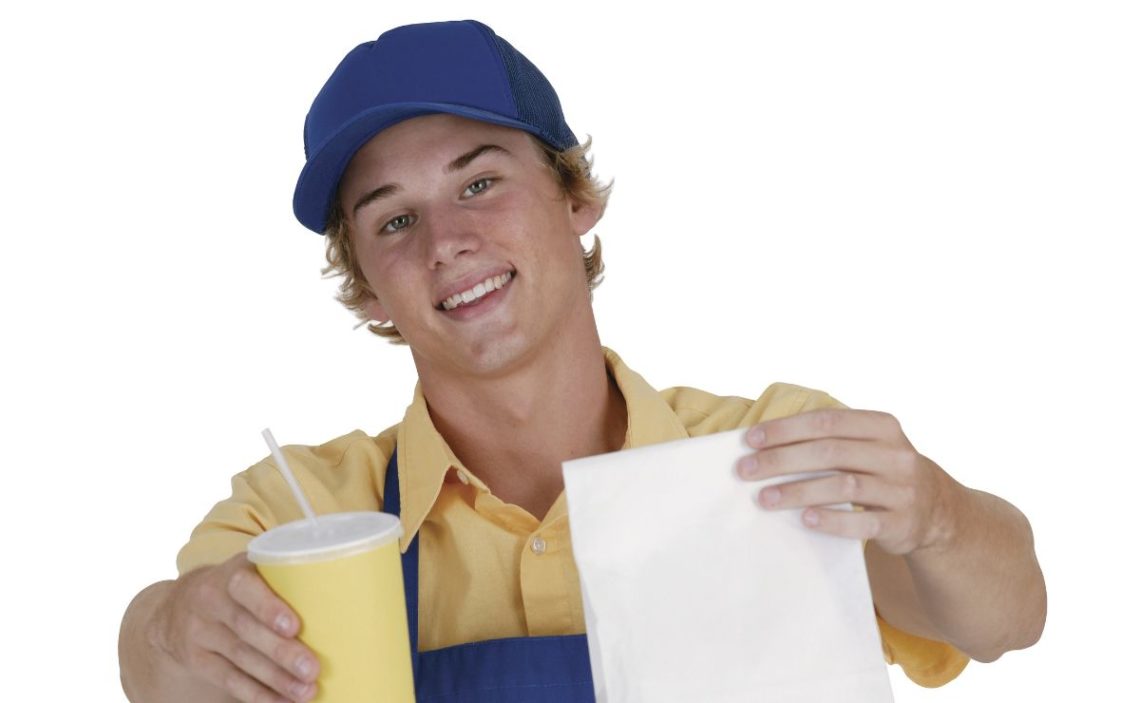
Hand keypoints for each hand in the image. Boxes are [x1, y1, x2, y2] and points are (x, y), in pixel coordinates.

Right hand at [152, 552, 318, 702]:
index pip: (244, 588)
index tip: (294, 627)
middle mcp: (211, 601)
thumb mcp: (254, 567)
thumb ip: (289, 573)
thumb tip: (351, 584)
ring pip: (240, 658)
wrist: (179, 605)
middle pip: (246, 630)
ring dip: (275, 679)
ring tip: (306, 692)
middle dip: (281, 653)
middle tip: (312, 669)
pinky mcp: (197, 660)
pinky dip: (257, 694)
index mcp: (230, 574)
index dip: (268, 607)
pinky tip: (282, 702)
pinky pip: (228, 679)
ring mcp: (200, 632)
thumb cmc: (240, 585)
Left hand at [735, 408, 957, 555]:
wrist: (938, 512)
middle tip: (745, 470)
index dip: (786, 429)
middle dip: (782, 460)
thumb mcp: (868, 446)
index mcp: (883, 427)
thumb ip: (830, 439)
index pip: (828, 421)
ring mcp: (903, 490)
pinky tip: (804, 519)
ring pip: (843, 486)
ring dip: (798, 491)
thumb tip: (763, 443)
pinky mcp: (903, 523)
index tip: (750, 440)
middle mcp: (897, 455)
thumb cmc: (883, 472)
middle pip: (830, 452)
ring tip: (764, 498)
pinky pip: (862, 522)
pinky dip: (832, 520)